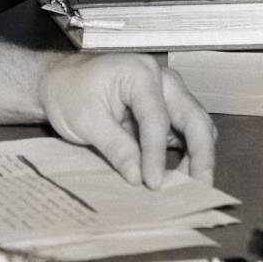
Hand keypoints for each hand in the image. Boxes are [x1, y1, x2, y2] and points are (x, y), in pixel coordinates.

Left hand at [37, 54, 216, 188]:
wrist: (60, 82)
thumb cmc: (69, 94)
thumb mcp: (85, 121)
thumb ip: (115, 147)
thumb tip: (138, 178)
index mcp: (140, 73)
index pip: (157, 117)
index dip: (156, 153)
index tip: (152, 183)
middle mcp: (162, 80)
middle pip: (194, 117)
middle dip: (202, 154)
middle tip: (201, 187)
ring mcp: (168, 94)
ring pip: (197, 126)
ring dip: (199, 156)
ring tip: (191, 188)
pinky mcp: (167, 111)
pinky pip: (186, 133)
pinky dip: (189, 155)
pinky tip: (182, 178)